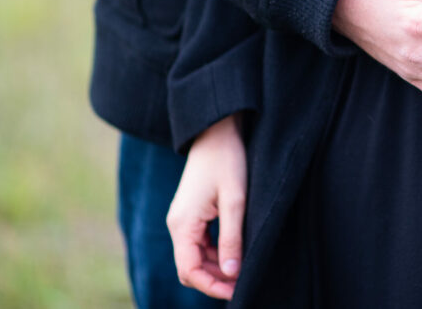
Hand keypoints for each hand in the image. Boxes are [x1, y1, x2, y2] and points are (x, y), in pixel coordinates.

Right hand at [166, 114, 246, 300]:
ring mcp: (183, 219)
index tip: (237, 291)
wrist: (216, 131)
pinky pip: (199, 242)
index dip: (211, 286)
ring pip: (195, 256)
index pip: (189, 271)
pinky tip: (235, 251)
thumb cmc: (227, 161)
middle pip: (190, 267)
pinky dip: (215, 252)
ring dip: (216, 267)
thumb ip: (232, 238)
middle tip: (244, 282)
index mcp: (182, 224)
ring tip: (243, 268)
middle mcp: (177, 225)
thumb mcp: (235, 201)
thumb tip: (232, 274)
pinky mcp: (191, 214)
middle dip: (214, 279)